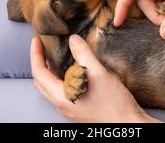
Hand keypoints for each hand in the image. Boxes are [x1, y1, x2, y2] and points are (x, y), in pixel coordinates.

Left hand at [30, 34, 160, 122]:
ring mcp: (70, 108)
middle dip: (39, 62)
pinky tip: (72, 69)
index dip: (36, 55)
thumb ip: (84, 55)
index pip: (39, 73)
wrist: (128, 124)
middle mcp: (62, 104)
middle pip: (41, 81)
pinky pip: (62, 91)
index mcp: (61, 97)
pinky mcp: (79, 108)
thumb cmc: (113, 104)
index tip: (37, 40)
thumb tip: (72, 40)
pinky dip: (60, 77)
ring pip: (51, 87)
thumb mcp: (98, 74)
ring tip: (55, 55)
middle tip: (43, 46)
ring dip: (49, 70)